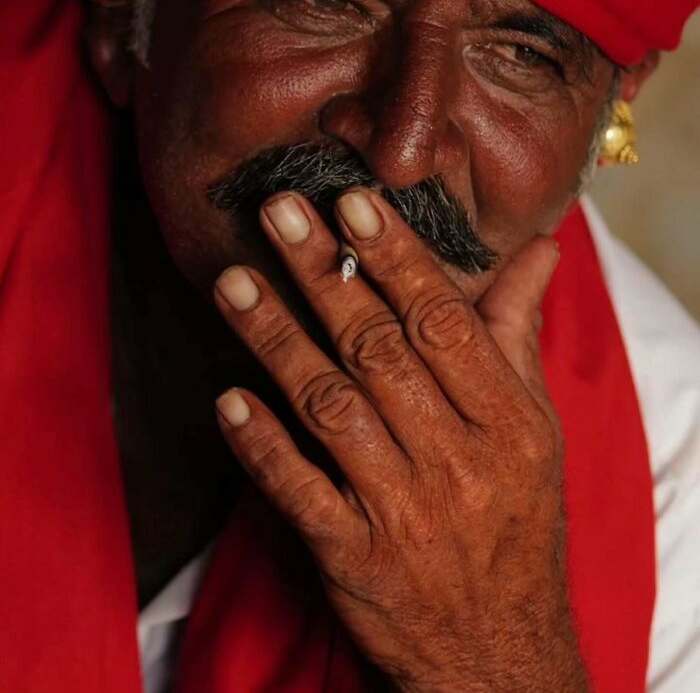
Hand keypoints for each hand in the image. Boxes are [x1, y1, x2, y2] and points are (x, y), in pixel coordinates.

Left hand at [213, 188, 587, 692]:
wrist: (499, 652)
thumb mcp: (535, 431)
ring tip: (234, 281)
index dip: (396, 259)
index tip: (351, 204)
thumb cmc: (516, 524)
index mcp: (508, 425)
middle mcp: (458, 464)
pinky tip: (227, 398)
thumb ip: (518, 334)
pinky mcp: (352, 559)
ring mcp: (402, 513)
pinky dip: (261, 446)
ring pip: (331, 409)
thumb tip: (538, 250)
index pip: (445, 324)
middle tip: (277, 212)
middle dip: (323, 276)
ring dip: (277, 342)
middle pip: (378, 352)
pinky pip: (299, 494)